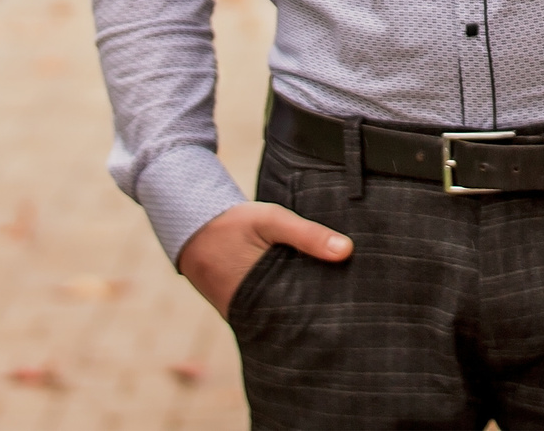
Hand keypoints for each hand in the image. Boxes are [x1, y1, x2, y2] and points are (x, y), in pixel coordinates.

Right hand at [175, 201, 351, 320]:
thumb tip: (347, 251)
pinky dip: (283, 305)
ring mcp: (240, 315)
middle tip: (352, 312)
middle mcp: (247, 314)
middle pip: (291, 322)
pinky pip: (266, 312)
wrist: (191, 225)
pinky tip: (306, 297)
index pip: (299, 318)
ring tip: (335, 306)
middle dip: (316, 317)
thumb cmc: (232, 222)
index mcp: (257, 297)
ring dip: (299, 311)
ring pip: (279, 319)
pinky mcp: (238, 310)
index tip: (352, 312)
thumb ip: (307, 235)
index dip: (325, 315)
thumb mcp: (271, 220)